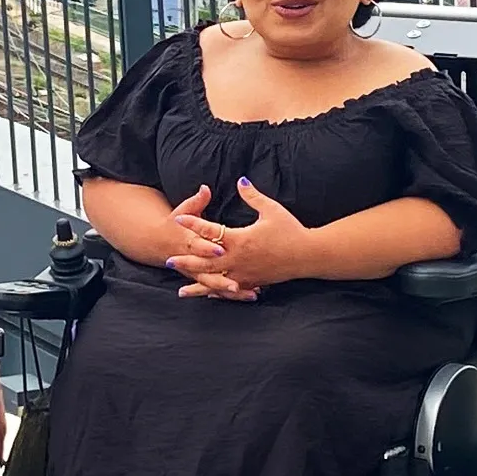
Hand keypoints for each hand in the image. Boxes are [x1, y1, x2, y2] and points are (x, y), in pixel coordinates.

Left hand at [168, 178, 309, 298]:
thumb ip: (253, 196)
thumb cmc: (290, 230)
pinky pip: (230, 290)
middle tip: (169, 260)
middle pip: (206, 261)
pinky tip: (207, 295)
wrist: (307, 255)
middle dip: (186, 261)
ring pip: (215, 281)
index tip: (178, 219)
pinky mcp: (252, 282)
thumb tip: (240, 180)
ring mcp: (244, 274)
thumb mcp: (271, 210)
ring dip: (197, 285)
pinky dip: (217, 293)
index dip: (193, 223)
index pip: (211, 230)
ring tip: (180, 290)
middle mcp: (238, 259)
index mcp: (240, 239)